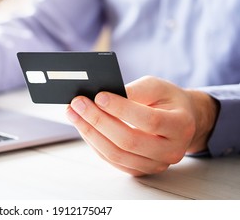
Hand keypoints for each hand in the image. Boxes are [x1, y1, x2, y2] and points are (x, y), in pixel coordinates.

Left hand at [66, 76, 217, 175]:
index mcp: (181, 125)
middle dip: (98, 121)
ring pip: (117, 154)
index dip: (121, 109)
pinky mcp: (140, 170)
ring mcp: (156, 164)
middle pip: (129, 141)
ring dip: (90, 133)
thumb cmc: (166, 100)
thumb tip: (102, 97)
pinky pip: (112, 160)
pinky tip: (83, 126)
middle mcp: (172, 150)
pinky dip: (94, 142)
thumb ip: (134, 91)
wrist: (181, 120)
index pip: (149, 120)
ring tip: (74, 114)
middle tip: (78, 103)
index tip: (98, 96)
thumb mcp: (156, 86)